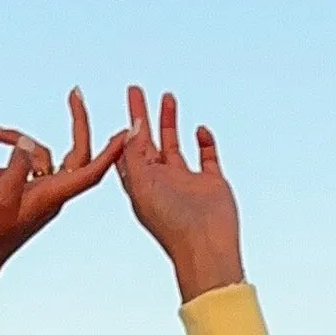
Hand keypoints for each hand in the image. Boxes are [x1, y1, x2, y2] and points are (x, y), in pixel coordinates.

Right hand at [0, 91, 126, 295]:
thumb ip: (15, 168)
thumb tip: (28, 141)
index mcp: (52, 196)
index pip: (91, 171)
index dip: (112, 151)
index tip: (128, 129)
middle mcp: (52, 194)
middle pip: (76, 154)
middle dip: (78, 123)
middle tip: (75, 93)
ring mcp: (40, 194)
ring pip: (40, 155)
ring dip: (16, 141)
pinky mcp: (27, 195)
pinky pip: (25, 167)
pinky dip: (5, 163)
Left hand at [116, 87, 244, 302]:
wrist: (205, 244)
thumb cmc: (169, 221)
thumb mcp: (142, 183)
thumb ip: (135, 153)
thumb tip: (133, 124)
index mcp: (141, 185)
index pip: (128, 150)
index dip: (126, 127)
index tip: (124, 105)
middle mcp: (162, 181)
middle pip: (149, 142)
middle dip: (142, 116)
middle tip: (135, 90)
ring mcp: (187, 182)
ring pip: (175, 145)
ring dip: (169, 121)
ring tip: (167, 96)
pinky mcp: (211, 183)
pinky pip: (207, 157)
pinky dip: (204, 141)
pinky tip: (199, 129)